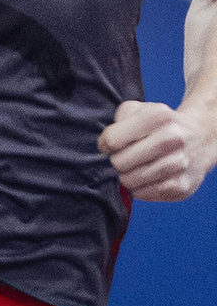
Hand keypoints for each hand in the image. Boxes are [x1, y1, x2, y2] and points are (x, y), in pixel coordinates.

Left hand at [98, 99, 216, 202]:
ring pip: (130, 181)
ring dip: (127, 177)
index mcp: (158, 117)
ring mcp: (179, 163)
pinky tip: (147, 178)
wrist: (200, 138)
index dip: (105, 146)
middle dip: (117, 162)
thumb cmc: (160, 125)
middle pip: (119, 163)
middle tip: (126, 158)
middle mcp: (172, 139)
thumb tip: (104, 148)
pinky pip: (143, 194)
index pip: (112, 140)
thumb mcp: (139, 111)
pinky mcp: (182, 186)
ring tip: (137, 167)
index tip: (112, 146)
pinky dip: (139, 189)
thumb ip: (117, 122)